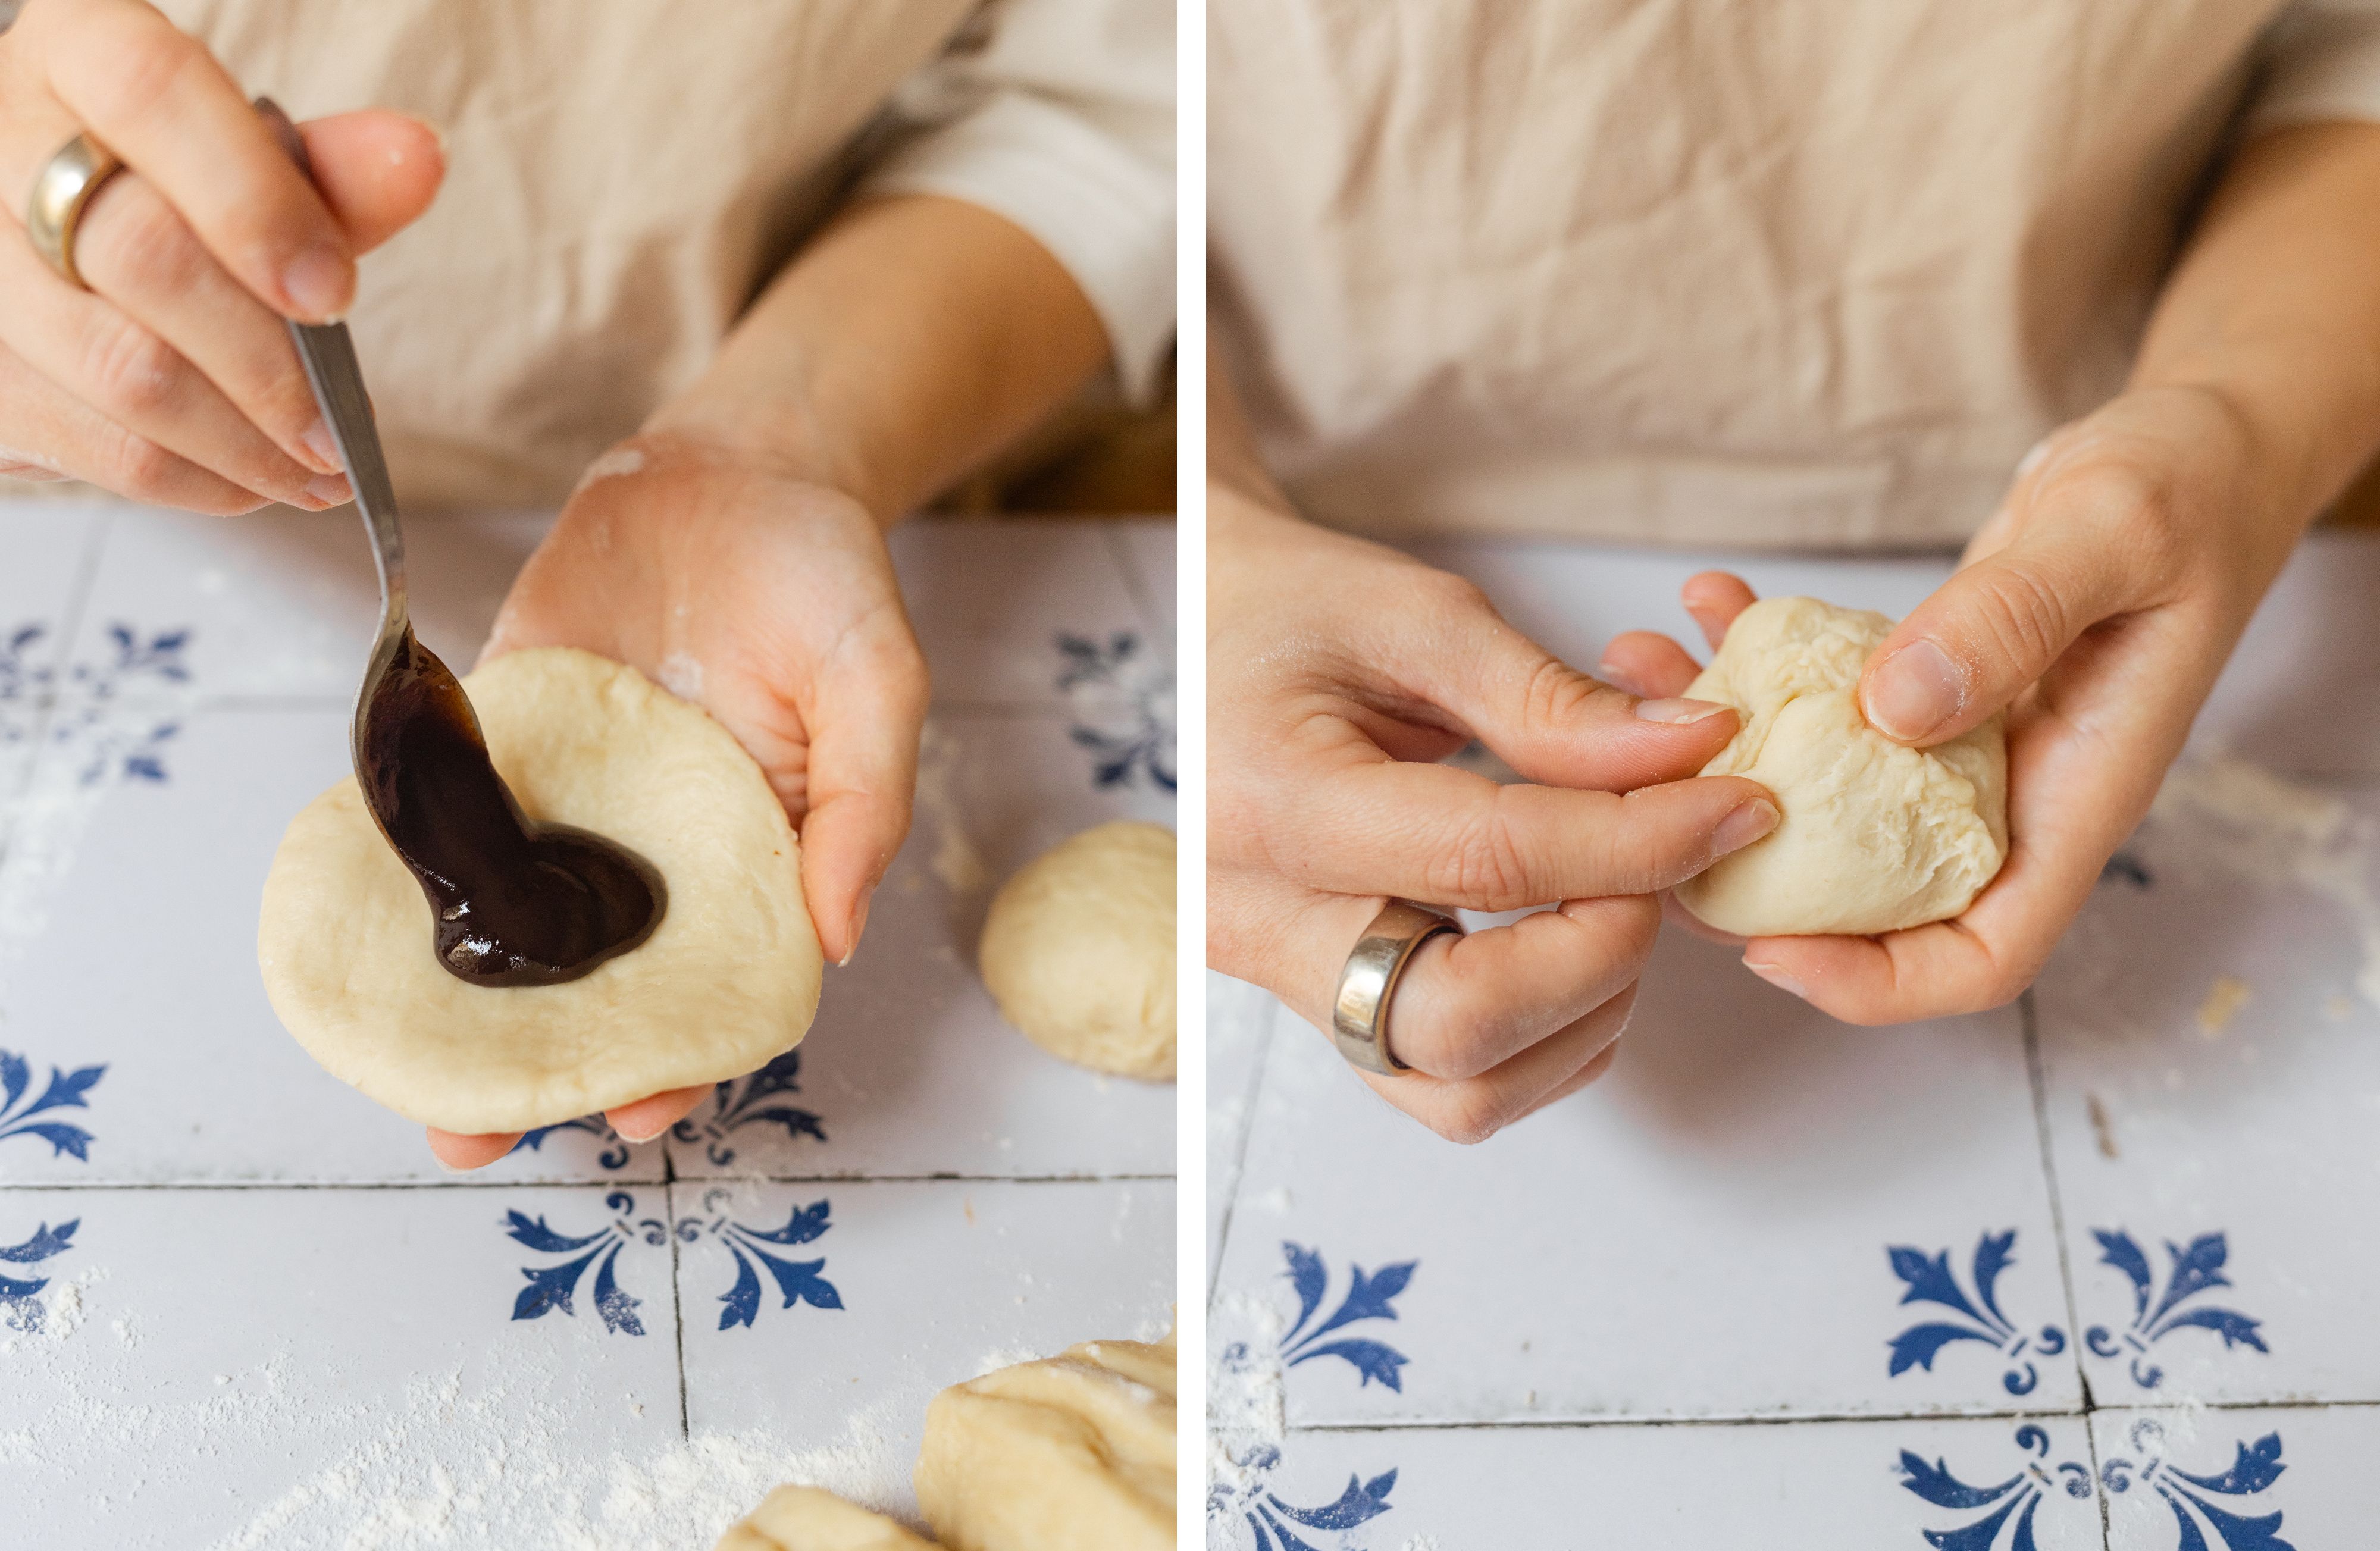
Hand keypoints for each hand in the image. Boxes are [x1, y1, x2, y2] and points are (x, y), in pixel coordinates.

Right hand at [0, 0, 440, 509]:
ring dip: (244, 443)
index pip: (155, 97)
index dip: (253, 202)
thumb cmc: (169, 193)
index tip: (333, 294)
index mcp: (80, 52)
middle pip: (141, 255)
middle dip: (268, 363)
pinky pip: (97, 447)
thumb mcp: (247, 163)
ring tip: (320, 471)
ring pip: (120, 369)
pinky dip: (198, 480)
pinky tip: (256, 482)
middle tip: (340, 430)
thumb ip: (326, 172)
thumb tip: (415, 159)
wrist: (52, 246)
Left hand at [423, 432, 929, 1167]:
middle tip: (471, 1137)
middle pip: (598, 983)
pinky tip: (364, 929)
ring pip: (514, 922)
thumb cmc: (827, 581)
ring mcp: (575, 798)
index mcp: (756, 860)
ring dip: (459, 1000)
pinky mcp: (506, 734)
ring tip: (399, 1070)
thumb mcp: (878, 685)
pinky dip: (410, 874)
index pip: (714, 988)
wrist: (738, 464)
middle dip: (538, 1066)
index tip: (634, 1112)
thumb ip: (862, 805)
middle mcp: (659, 850)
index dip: (678, 1060)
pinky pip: (454, 815)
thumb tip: (834, 939)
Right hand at [1209, 494, 1779, 1142]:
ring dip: (1583, 1015)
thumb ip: (1547, 701)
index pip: (1485, 862)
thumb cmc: (1293, 607)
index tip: (1738, 802)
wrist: (1205, 635)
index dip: (1639, 841)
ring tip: (1619, 901)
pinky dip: (1547, 1036)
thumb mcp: (1417, 613)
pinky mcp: (1319, 1009)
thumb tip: (1691, 756)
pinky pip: (1450, 1084)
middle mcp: (1254, 921)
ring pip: (1463, 1089)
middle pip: (1462, 1024)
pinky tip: (1572, 939)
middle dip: (1604, 954)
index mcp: (1269, 803)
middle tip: (1662, 862)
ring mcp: (1278, 982)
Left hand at [1603, 386, 2296, 1024]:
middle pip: (1870, 902)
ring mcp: (1956, 746)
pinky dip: (1754, 667)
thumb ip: (2015, 618)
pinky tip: (1709, 605)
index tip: (1766, 947)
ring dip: (1722, 751)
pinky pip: (1821, 710)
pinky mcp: (1922, 691)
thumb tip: (1896, 708)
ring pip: (1821, 800)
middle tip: (1645, 814)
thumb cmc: (2188, 491)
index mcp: (2075, 799)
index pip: (1981, 958)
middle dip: (1748, 872)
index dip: (1873, 981)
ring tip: (1644, 672)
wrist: (2191, 448)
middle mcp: (2006, 793)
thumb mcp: (2113, 534)